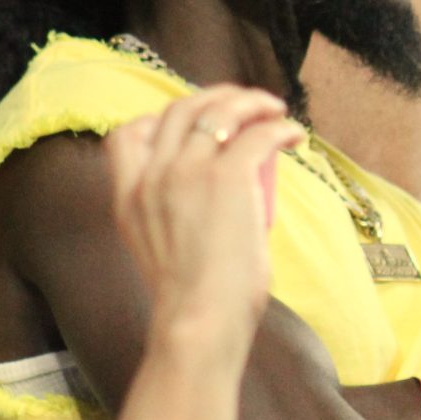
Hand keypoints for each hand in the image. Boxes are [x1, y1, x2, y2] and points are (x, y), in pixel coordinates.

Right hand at [107, 87, 300, 348]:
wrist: (198, 323)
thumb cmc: (191, 302)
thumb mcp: (157, 249)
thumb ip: (168, 216)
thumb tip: (214, 201)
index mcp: (128, 196)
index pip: (127, 133)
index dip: (160, 118)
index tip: (192, 124)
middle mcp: (152, 176)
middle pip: (179, 109)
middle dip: (214, 97)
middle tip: (244, 104)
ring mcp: (186, 172)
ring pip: (219, 111)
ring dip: (250, 102)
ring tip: (273, 109)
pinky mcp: (226, 178)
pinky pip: (258, 135)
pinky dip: (279, 128)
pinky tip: (293, 135)